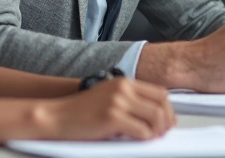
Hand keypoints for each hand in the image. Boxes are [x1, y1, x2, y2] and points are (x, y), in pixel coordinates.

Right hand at [41, 78, 173, 140]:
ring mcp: (118, 102)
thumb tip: (157, 117)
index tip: (167, 122)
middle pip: (162, 104)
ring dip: (157, 132)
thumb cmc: (80, 112)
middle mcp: (123, 88)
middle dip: (167, 122)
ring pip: (156, 117)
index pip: (160, 92)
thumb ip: (130, 102)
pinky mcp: (112, 117)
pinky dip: (145, 139)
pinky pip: (142, 131)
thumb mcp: (108, 98)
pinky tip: (137, 141)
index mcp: (124, 82)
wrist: (56, 116)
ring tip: (151, 139)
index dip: (168, 109)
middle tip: (163, 134)